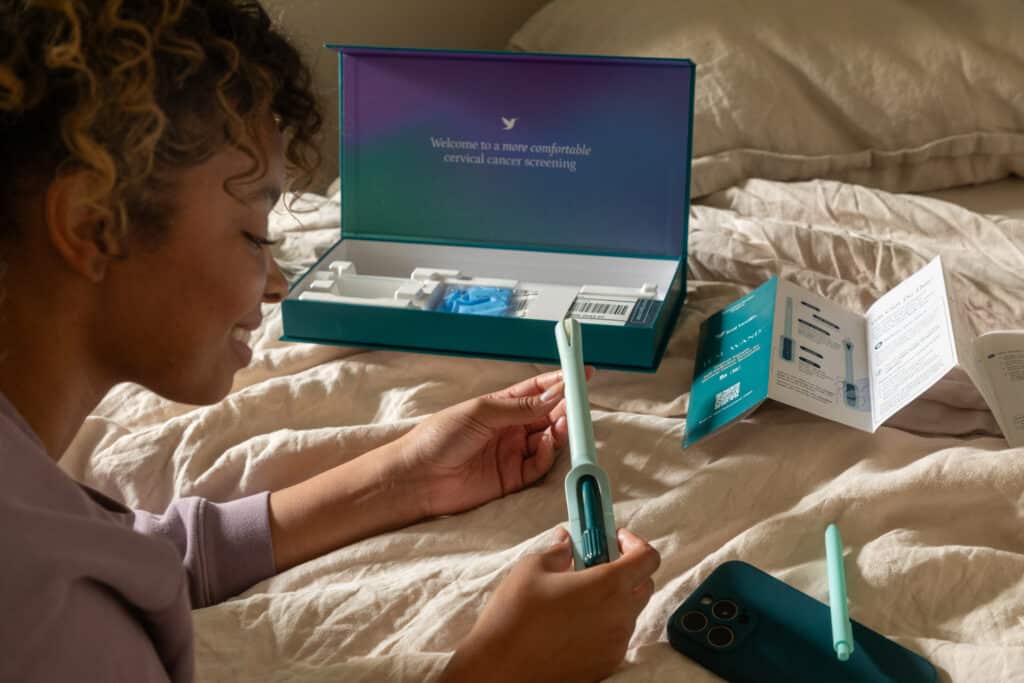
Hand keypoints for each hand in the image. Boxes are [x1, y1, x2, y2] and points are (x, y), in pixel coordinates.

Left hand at [397, 368, 593, 518]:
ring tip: (564, 423)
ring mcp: (512, 453)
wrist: (419, 477)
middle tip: (580, 403)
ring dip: (560, 430)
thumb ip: (520, 406)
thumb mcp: (482, 412)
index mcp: (500, 407)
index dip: (559, 382)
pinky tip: (547, 443)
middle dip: (565, 407)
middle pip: (547, 416)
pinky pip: (539, 466)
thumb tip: (554, 394)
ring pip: (548, 440)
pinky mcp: (512, 479)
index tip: (581, 374)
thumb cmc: (439, 437)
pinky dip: (548, 454)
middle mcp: (509, 429)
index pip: (536, 391)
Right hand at [442, 527, 659, 682]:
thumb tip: (567, 541)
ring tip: (578, 595)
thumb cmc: (514, 614)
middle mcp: (620, 616)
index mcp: (607, 586)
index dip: (634, 543)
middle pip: (644, 585)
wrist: (501, 668)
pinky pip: (616, 636)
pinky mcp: (606, 664)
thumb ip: (558, 551)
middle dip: (627, 569)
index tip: (613, 539)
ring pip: (629, 612)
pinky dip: (604, 623)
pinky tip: (573, 622)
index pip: (648, 558)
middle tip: (595, 563)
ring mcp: (615, 644)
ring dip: (614, 598)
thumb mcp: (532, 568)